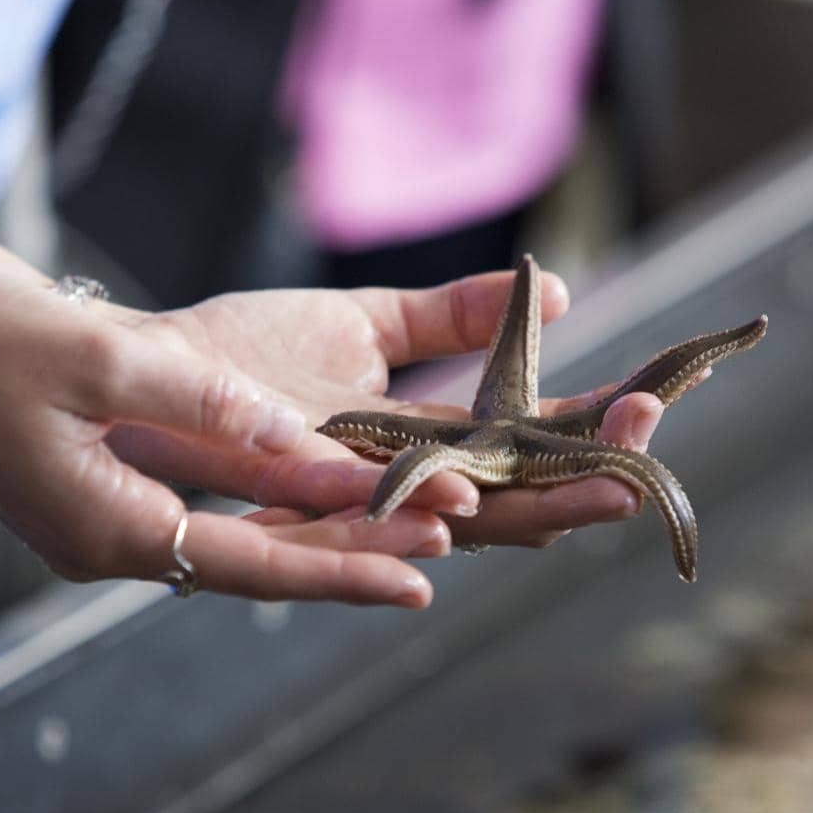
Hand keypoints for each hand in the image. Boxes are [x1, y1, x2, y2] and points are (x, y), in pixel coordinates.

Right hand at [0, 270, 448, 607]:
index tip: (422, 574)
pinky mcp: (106, 497)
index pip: (249, 562)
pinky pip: (209, 515)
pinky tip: (322, 498)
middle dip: (347, 560)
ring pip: (236, 544)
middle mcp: (112, 543)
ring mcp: (107, 526)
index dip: (340, 568)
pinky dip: (270, 509)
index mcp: (105, 528)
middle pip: (255, 564)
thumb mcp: (88, 356)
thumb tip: (287, 435)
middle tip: (441, 556)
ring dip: (317, 538)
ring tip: (406, 532)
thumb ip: (194, 399)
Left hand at [106, 270, 664, 548]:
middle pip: (517, 496)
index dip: (594, 426)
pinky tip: (469, 506)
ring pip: (460, 522)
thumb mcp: (372, 323)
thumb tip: (553, 290)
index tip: (655, 394)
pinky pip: (369, 520)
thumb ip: (454, 316)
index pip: (533, 444)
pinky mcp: (299, 502)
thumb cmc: (255, 352)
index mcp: (431, 443)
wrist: (156, 366)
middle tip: (649, 447)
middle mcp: (405, 484)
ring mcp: (358, 502)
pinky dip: (422, 517)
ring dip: (533, 511)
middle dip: (587, 474)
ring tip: (601, 494)